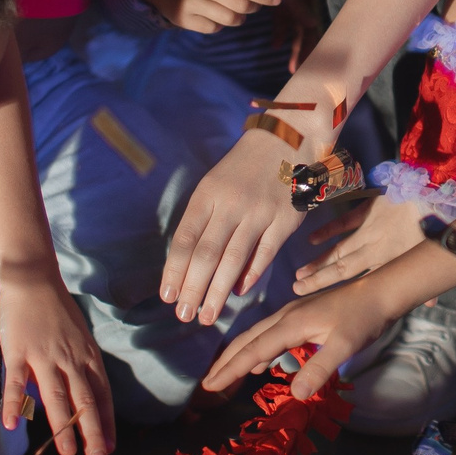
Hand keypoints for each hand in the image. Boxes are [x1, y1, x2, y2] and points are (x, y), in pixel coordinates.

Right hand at [0, 268, 112, 454]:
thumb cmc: (57, 312)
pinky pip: (16, 382)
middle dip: (92, 432)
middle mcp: (71, 359)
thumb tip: (80, 399)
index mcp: (87, 357)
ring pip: (56, 396)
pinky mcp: (19, 351)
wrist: (34, 280)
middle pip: (84, 400)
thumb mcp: (79, 339)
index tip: (109, 447)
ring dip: (63, 426)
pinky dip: (15, 403)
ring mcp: (45, 355)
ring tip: (67, 453)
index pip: (101, 395)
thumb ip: (80, 368)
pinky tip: (13, 425)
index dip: (105, 422)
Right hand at [136, 0, 285, 33]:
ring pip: (230, 20)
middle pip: (242, 7)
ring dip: (239, 17)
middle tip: (253, 2)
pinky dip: (221, 24)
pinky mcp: (182, 18)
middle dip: (253, 6)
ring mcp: (190, 4)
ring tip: (236, 8)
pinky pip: (213, 29)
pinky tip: (216, 12)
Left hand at [163, 124, 311, 323]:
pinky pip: (264, 254)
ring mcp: (259, 213)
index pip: (185, 240)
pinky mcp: (285, 220)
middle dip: (193, 289)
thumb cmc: (244, 167)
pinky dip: (250, 275)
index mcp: (208, 194)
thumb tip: (189, 263)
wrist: (288, 139)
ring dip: (218, 292)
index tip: (167, 296)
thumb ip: (204, 220)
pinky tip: (238, 292)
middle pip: (206, 254)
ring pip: (233, 259)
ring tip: (208, 315)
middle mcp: (231, 204)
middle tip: (184, 315)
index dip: (174, 271)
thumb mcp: (214, 183)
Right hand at [201, 276, 398, 399]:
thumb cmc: (364, 318)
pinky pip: (271, 334)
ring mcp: (294, 315)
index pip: (253, 350)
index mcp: (291, 324)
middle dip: (227, 362)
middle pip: (248, 340)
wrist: (381, 291)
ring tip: (225, 373)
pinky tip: (261, 362)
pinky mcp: (303, 316)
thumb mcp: (344, 346)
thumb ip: (319, 369)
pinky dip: (258, 349)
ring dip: (240, 355)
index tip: (210, 386)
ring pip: (258, 336)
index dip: (231, 369)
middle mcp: (286, 317)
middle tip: (208, 383)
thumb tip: (296, 394)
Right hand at [294, 194, 428, 294]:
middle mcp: (374, 248)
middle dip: (318, 280)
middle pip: (341, 269)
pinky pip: (344, 221)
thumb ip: (428, 280)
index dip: (336, 291)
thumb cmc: (438, 225)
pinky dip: (328, 230)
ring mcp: (369, 229)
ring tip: (300, 273)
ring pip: (339, 249)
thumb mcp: (434, 254)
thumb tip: (430, 303)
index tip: (316, 300)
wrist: (435, 191)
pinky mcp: (368, 209)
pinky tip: (312, 239)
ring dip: (319, 261)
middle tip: (297, 289)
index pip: (357, 281)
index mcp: (389, 261)